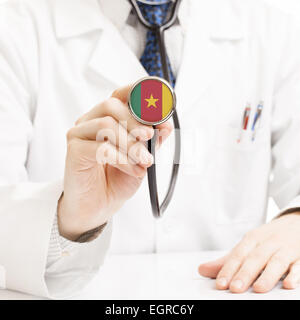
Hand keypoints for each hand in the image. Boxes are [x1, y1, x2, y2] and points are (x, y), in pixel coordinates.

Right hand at [58, 85, 171, 240]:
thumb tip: (165, 125)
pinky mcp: (74, 151)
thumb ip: (151, 141)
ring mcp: (79, 135)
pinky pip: (100, 148)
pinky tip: (133, 170)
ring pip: (106, 125)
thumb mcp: (141, 158)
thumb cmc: (117, 179)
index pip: (119, 95)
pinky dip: (123, 159)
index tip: (157, 104)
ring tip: (144, 160)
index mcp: (107, 118)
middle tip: (150, 136)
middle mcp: (91, 122)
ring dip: (131, 144)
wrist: (98, 206)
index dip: (137, 93)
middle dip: (136, 121)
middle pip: (111, 105)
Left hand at [198, 213, 299, 292]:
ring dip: (267, 275)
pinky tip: (289, 284)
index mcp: (252, 239)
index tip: (220, 283)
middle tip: (235, 288)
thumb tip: (202, 270)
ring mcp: (285, 248)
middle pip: (255, 258)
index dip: (228, 269)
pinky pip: (298, 265)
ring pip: (276, 261)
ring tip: (259, 289)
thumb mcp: (248, 245)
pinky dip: (295, 274)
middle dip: (245, 273)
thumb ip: (227, 260)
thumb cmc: (269, 237)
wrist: (296, 221)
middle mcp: (268, 242)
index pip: (238, 254)